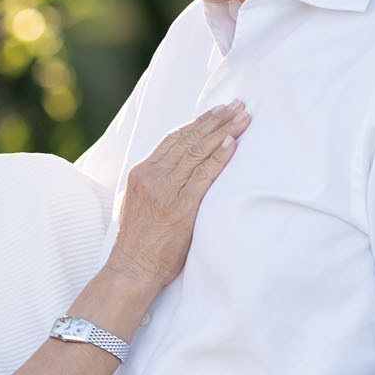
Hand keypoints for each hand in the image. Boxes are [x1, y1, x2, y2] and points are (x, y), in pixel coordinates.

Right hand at [106, 102, 249, 289]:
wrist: (132, 268)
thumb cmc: (139, 241)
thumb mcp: (139, 202)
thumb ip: (156, 183)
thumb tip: (179, 169)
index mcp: (141, 173)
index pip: (173, 139)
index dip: (197, 122)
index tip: (217, 111)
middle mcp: (151, 176)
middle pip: (188, 140)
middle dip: (215, 120)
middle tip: (237, 106)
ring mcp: (165, 191)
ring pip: (197, 152)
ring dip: (223, 131)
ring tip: (242, 118)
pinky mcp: (180, 208)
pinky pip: (203, 176)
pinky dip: (218, 158)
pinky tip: (232, 143)